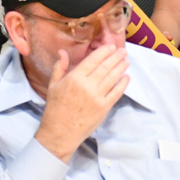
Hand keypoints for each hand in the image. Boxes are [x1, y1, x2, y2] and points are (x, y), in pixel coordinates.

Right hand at [35, 44, 129, 162]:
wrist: (60, 132)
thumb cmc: (55, 108)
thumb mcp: (53, 84)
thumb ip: (60, 66)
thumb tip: (63, 51)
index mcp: (75, 78)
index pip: (93, 60)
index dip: (104, 52)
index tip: (111, 46)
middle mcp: (87, 85)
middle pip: (105, 67)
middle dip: (116, 57)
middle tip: (123, 51)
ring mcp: (97, 97)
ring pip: (112, 78)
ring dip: (121, 68)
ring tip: (126, 61)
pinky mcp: (104, 108)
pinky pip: (116, 93)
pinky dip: (123, 84)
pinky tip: (127, 77)